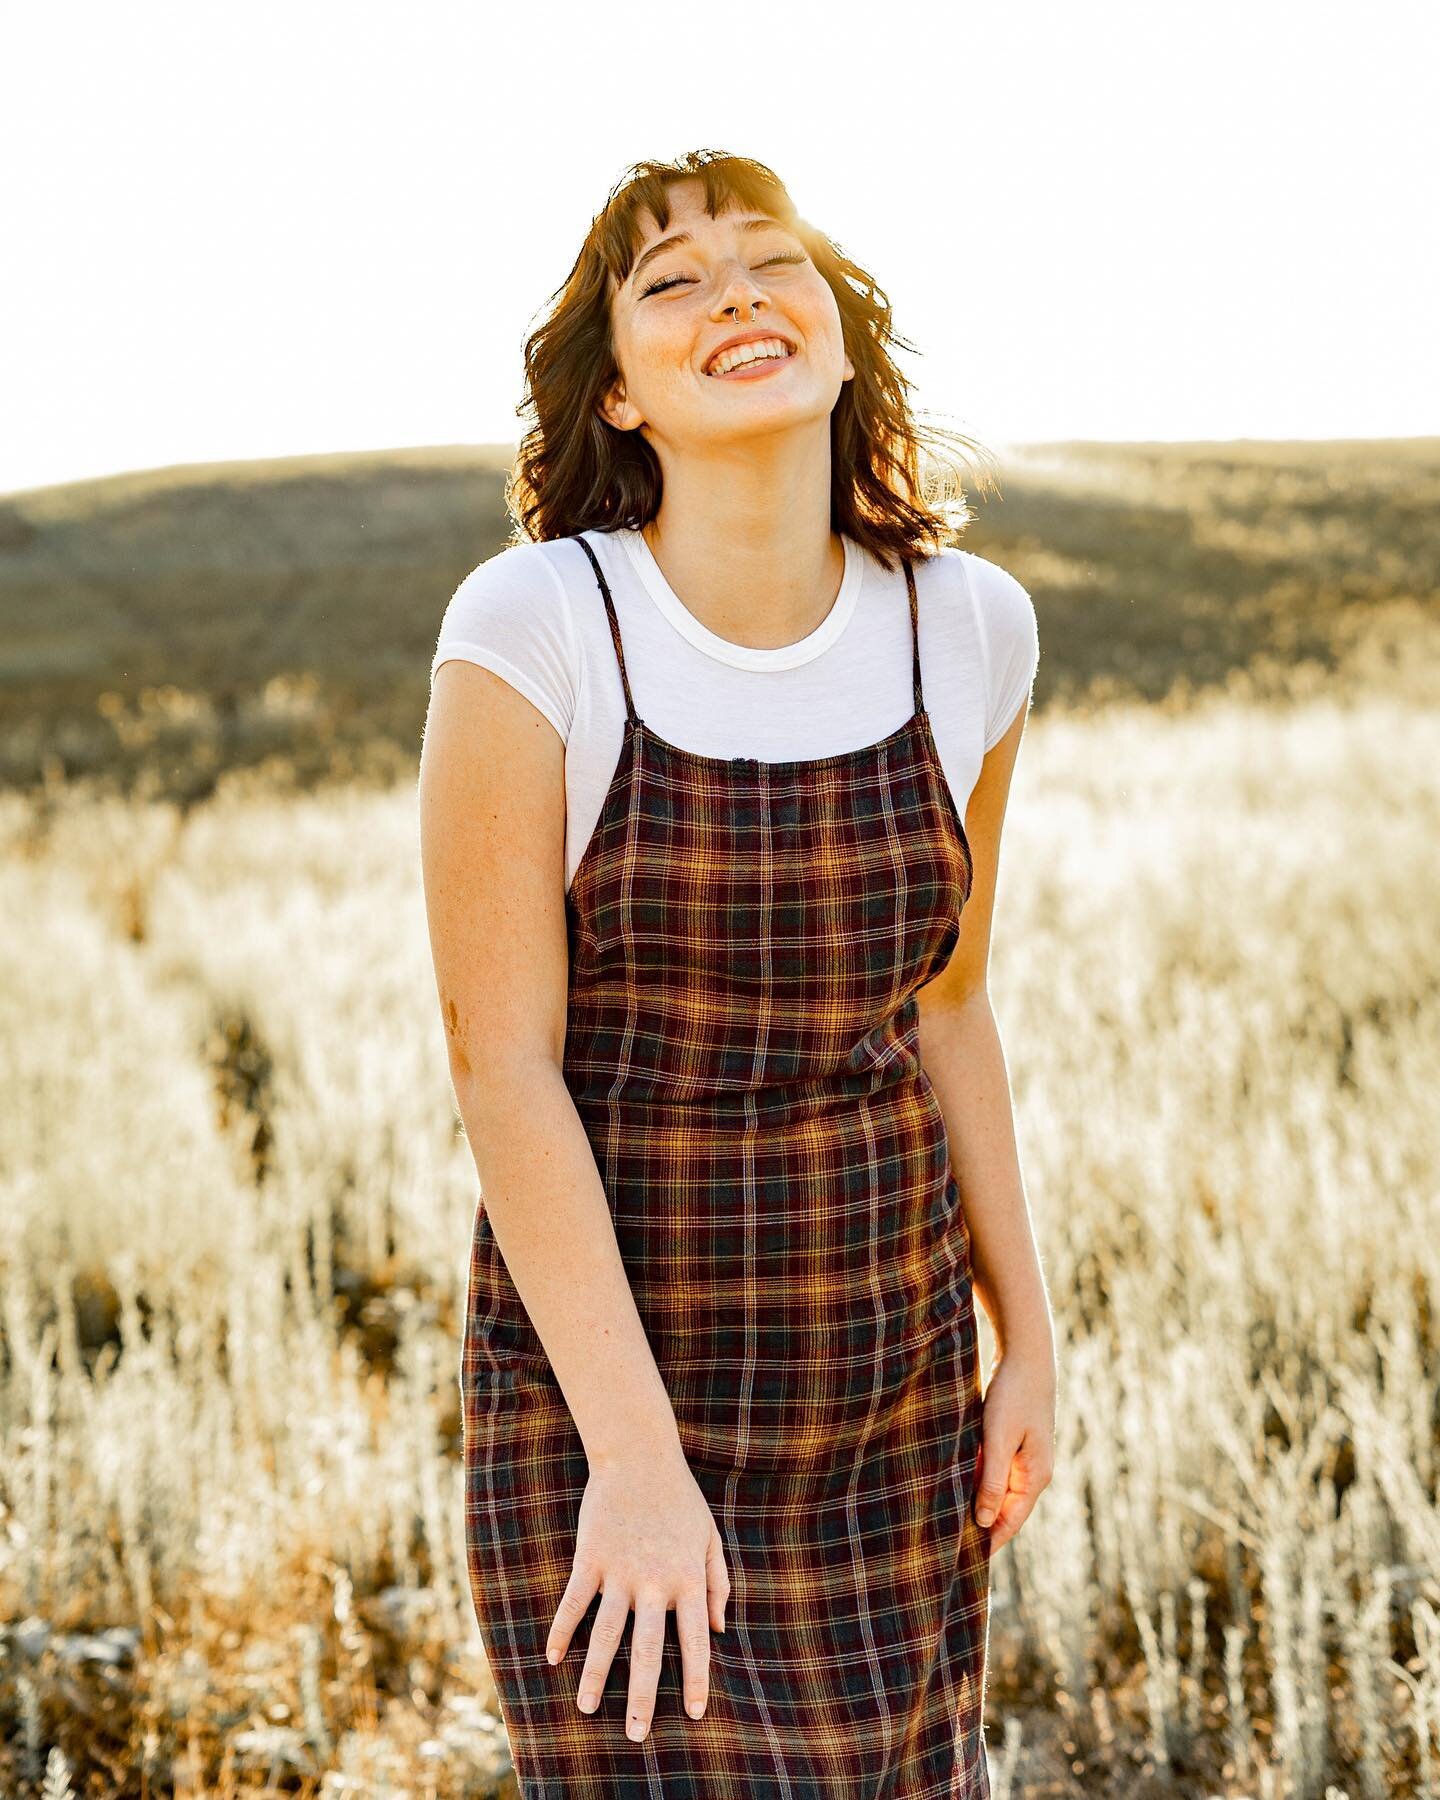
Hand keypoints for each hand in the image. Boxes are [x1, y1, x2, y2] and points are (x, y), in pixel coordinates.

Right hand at [545, 1445, 730, 1742]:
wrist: (639, 1454)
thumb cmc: (680, 1499)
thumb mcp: (709, 1538)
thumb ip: (718, 1584)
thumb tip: (721, 1630)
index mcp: (687, 1578)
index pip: (695, 1639)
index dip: (697, 1678)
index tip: (695, 1713)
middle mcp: (653, 1581)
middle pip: (648, 1649)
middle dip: (643, 1696)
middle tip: (636, 1735)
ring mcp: (619, 1570)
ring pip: (605, 1634)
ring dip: (596, 1674)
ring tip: (588, 1709)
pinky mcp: (590, 1557)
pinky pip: (573, 1602)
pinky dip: (561, 1630)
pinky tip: (552, 1658)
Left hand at [973, 1341, 1055, 1554]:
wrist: (1027, 1353)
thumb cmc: (1013, 1394)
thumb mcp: (999, 1439)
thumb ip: (992, 1480)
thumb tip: (985, 1522)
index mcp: (1035, 1477)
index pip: (1010, 1523)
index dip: (989, 1543)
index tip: (965, 1564)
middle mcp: (1034, 1471)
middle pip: (1006, 1510)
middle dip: (983, 1528)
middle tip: (952, 1548)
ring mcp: (1026, 1457)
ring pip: (1000, 1490)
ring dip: (979, 1504)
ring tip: (951, 1522)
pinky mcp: (1016, 1441)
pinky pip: (997, 1471)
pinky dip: (980, 1481)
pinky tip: (959, 1485)